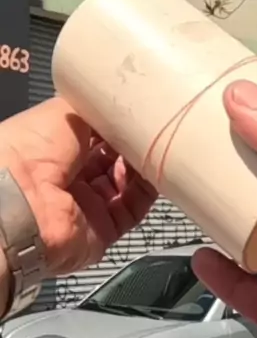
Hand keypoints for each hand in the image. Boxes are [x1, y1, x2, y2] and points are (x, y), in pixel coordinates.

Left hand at [0, 97, 155, 279]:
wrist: (19, 202)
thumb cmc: (30, 148)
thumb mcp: (66, 109)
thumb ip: (98, 108)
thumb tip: (121, 106)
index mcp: (56, 147)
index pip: (98, 133)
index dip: (119, 122)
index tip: (141, 110)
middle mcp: (70, 177)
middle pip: (115, 158)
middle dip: (134, 143)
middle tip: (152, 127)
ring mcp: (86, 205)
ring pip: (128, 183)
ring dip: (144, 164)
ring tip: (156, 145)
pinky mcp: (101, 231)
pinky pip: (133, 210)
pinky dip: (148, 191)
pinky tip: (157, 170)